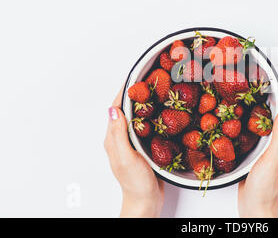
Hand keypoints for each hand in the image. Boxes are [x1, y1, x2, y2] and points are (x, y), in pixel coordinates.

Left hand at [104, 89, 163, 216]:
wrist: (146, 201)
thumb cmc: (135, 183)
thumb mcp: (126, 158)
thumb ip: (119, 135)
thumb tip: (113, 109)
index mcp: (113, 138)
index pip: (116, 108)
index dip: (125, 91)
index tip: (136, 77)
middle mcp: (121, 138)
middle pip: (127, 109)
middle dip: (137, 93)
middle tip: (150, 80)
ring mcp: (133, 142)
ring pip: (138, 116)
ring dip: (146, 103)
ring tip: (158, 90)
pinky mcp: (144, 146)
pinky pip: (148, 126)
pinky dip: (154, 115)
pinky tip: (164, 112)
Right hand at [238, 82, 277, 217]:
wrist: (254, 206)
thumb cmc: (265, 188)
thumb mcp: (273, 159)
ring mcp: (274, 146)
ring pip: (276, 119)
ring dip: (275, 102)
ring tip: (271, 88)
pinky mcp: (263, 150)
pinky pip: (265, 127)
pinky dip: (263, 115)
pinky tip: (255, 112)